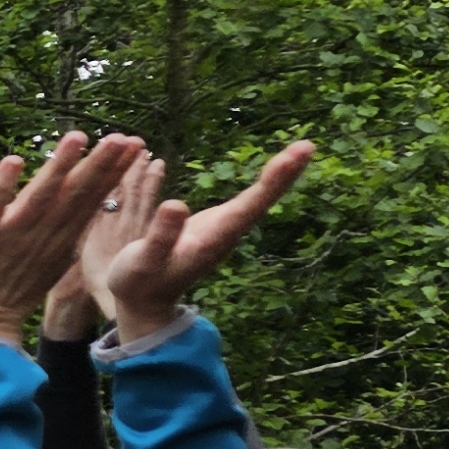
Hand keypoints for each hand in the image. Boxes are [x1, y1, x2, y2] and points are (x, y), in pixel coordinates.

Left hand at [0, 133, 144, 340]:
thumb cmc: (17, 282)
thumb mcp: (55, 253)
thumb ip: (72, 224)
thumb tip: (95, 198)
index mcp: (60, 234)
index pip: (92, 196)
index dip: (113, 170)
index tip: (136, 144)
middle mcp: (41, 230)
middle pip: (75, 193)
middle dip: (99, 164)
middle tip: (124, 138)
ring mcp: (10, 231)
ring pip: (40, 194)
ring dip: (59, 165)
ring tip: (77, 137)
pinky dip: (3, 185)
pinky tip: (14, 161)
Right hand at [81, 142, 313, 339]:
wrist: (145, 302)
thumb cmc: (140, 283)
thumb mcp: (143, 262)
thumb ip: (161, 237)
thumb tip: (177, 204)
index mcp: (212, 239)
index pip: (249, 207)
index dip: (271, 182)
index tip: (292, 159)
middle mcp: (225, 233)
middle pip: (261, 201)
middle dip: (284, 173)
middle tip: (308, 146)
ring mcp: (223, 230)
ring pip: (258, 200)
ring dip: (279, 175)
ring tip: (300, 151)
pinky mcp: (216, 226)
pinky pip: (247, 200)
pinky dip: (264, 182)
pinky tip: (276, 168)